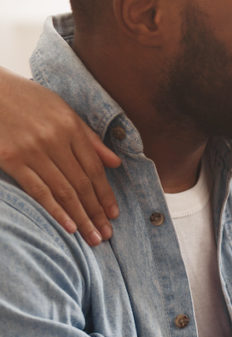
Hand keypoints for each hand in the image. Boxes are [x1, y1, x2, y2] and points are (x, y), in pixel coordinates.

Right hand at [0, 66, 120, 243]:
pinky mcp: (10, 160)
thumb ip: (88, 138)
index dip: (106, 194)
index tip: (114, 213)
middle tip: (106, 234)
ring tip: (92, 237)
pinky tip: (68, 227)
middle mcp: (55, 140)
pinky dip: (55, 211)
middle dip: (96, 211)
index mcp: (70, 127)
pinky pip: (38, 191)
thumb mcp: (62, 109)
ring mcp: (32, 151)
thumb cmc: (26, 99)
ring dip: (81, 217)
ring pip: (64, 191)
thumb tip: (115, 163)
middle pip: (82, 183)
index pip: (94, 168)